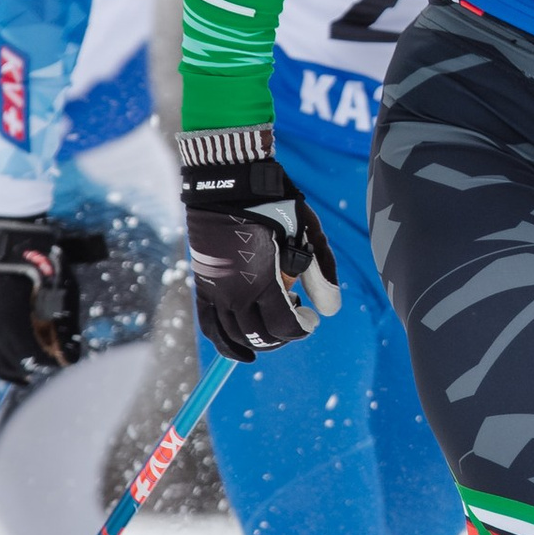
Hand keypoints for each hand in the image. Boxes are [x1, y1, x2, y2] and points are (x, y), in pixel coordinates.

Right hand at [0, 216, 108, 382]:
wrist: (12, 240)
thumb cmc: (41, 262)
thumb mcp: (63, 291)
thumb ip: (65, 321)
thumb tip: (70, 344)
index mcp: (14, 324)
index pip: (35, 358)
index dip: (54, 361)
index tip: (66, 360)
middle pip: (16, 364)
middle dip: (35, 366)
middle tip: (51, 363)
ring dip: (14, 370)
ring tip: (27, 375)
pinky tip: (10, 364)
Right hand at [181, 132, 340, 363]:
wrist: (229, 183)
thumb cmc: (275, 205)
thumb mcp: (308, 235)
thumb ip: (321, 274)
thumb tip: (330, 312)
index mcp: (262, 281)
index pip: (284, 326)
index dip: (302, 328)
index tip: (311, 319)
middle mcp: (235, 293)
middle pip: (260, 336)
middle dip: (282, 336)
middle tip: (294, 321)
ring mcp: (216, 291)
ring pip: (234, 335)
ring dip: (257, 341)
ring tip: (272, 333)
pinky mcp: (203, 285)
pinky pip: (210, 324)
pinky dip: (224, 342)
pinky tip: (241, 351)